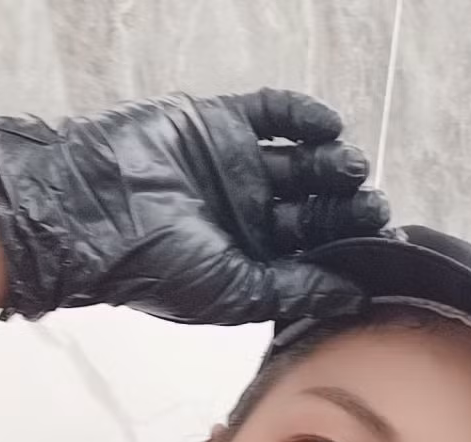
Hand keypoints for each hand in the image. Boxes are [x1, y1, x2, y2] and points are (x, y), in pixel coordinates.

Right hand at [0, 88, 389, 325]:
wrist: (92, 210)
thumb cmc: (154, 264)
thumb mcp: (236, 292)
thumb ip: (295, 291)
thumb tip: (350, 297)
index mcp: (249, 261)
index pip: (311, 253)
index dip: (345, 247)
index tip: (378, 243)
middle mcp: (245, 217)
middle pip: (312, 207)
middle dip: (345, 206)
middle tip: (372, 204)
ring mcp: (235, 169)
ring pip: (299, 162)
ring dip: (331, 164)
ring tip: (351, 168)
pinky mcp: (220, 126)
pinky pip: (272, 116)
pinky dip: (303, 118)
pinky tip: (328, 128)